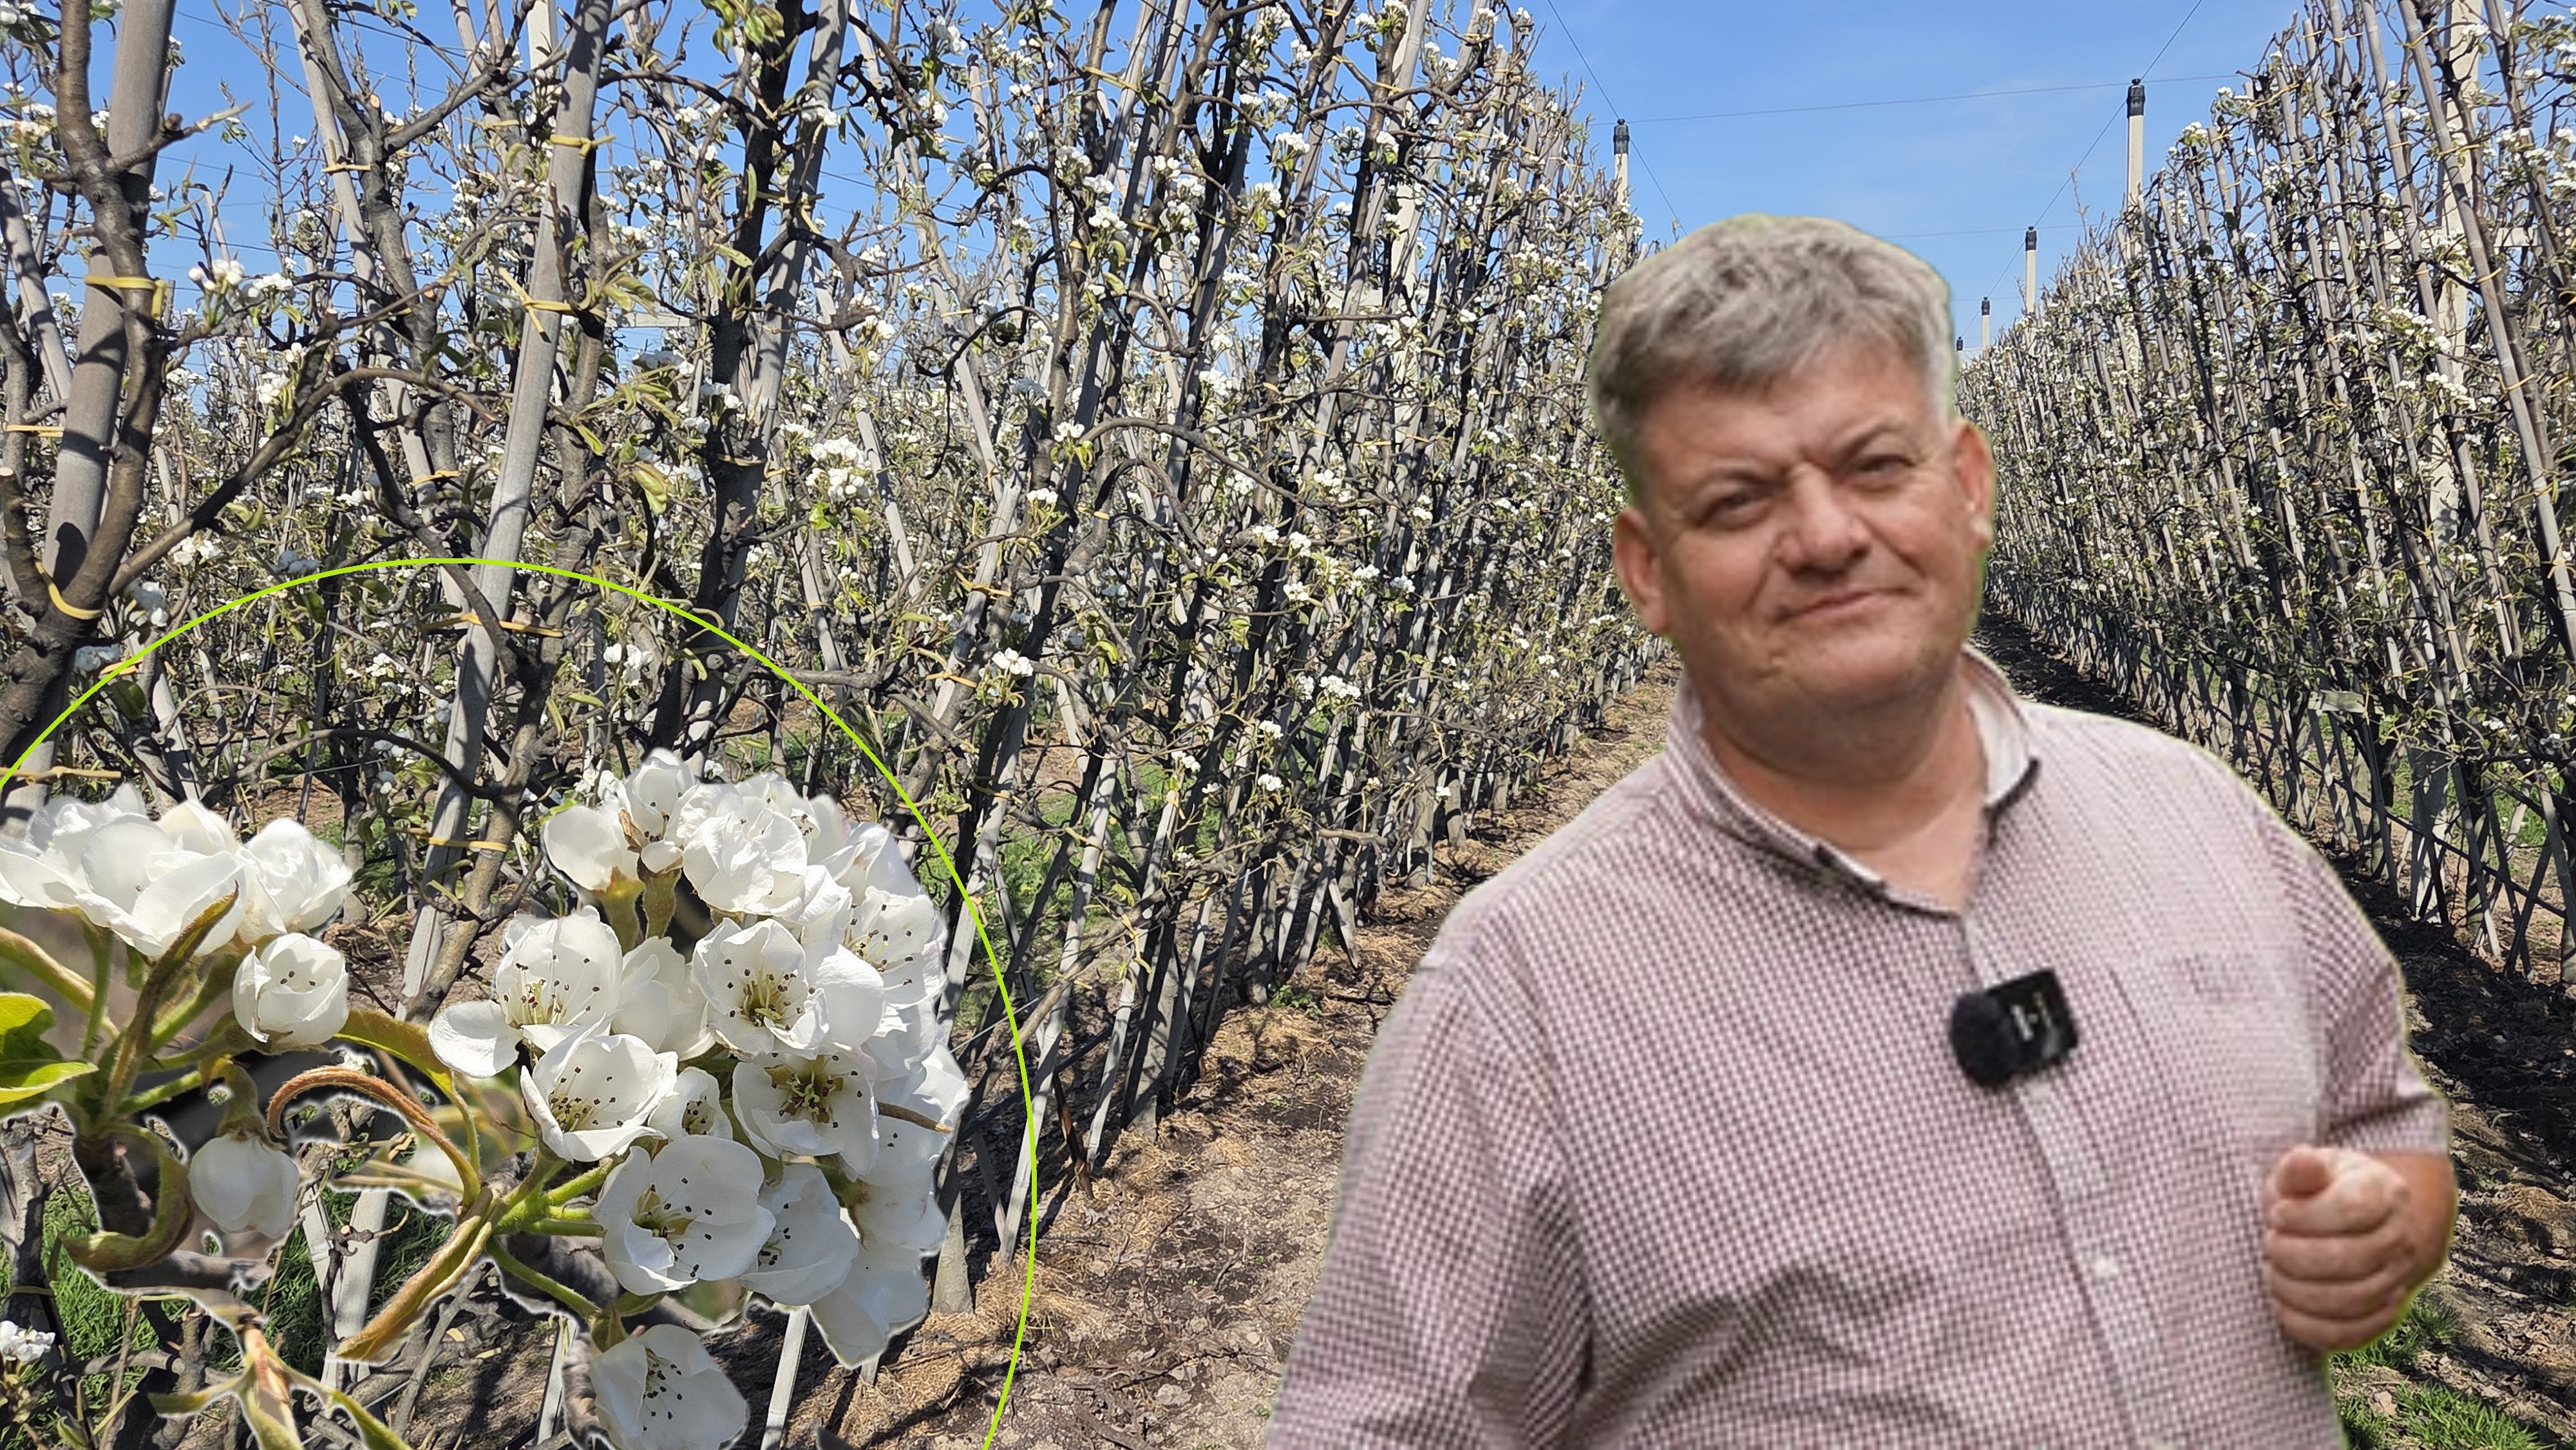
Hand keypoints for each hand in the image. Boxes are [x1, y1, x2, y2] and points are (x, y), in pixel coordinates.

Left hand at [2260, 1144, 2417, 1351]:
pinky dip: (2307, 1325)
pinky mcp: (2381, 1316)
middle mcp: (2400, 1239)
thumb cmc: (2312, 1194)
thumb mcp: (2301, 1172)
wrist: (2344, 1227)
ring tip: (2271, 1271)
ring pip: (2349, 1300)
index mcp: (2386, 1193)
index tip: (2276, 1213)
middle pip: (2349, 1259)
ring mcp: (2397, 1281)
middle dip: (2293, 1254)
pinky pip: (2348, 1334)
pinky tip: (2281, 1304)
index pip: (2353, 1208)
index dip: (2305, 1215)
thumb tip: (2304, 1161)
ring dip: (2295, 1290)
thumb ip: (2298, 1169)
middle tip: (2269, 1243)